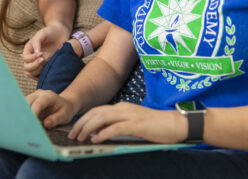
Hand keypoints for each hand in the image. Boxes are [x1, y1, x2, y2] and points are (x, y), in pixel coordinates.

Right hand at [22, 24, 70, 78]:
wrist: (61, 34)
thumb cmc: (50, 32)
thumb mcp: (42, 33)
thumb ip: (37, 41)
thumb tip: (36, 52)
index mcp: (28, 50)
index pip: (26, 59)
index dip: (32, 58)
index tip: (41, 53)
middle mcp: (32, 59)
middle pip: (27, 68)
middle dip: (34, 65)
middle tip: (43, 59)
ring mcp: (39, 64)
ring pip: (33, 73)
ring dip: (39, 70)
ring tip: (47, 63)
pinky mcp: (46, 67)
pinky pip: (41, 76)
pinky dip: (44, 76)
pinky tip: (49, 70)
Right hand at [26, 89, 75, 127]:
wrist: (65, 104)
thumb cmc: (65, 110)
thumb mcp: (65, 115)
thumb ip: (56, 119)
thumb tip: (46, 124)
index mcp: (49, 96)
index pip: (38, 103)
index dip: (33, 113)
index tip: (30, 123)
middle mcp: (39, 94)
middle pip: (27, 102)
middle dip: (25, 114)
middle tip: (24, 127)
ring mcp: (33, 96)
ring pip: (23, 104)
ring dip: (21, 115)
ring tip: (22, 126)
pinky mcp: (29, 101)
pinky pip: (23, 107)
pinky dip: (22, 115)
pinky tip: (21, 123)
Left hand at [69, 102, 186, 144]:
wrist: (175, 124)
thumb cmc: (155, 126)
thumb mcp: (133, 124)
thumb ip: (118, 126)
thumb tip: (100, 134)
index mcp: (123, 107)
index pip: (98, 110)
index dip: (84, 119)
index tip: (75, 129)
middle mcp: (124, 108)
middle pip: (96, 113)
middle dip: (82, 123)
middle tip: (72, 135)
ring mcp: (130, 115)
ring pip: (102, 118)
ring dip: (88, 128)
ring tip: (80, 138)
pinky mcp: (135, 124)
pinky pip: (115, 127)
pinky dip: (103, 133)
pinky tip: (95, 139)